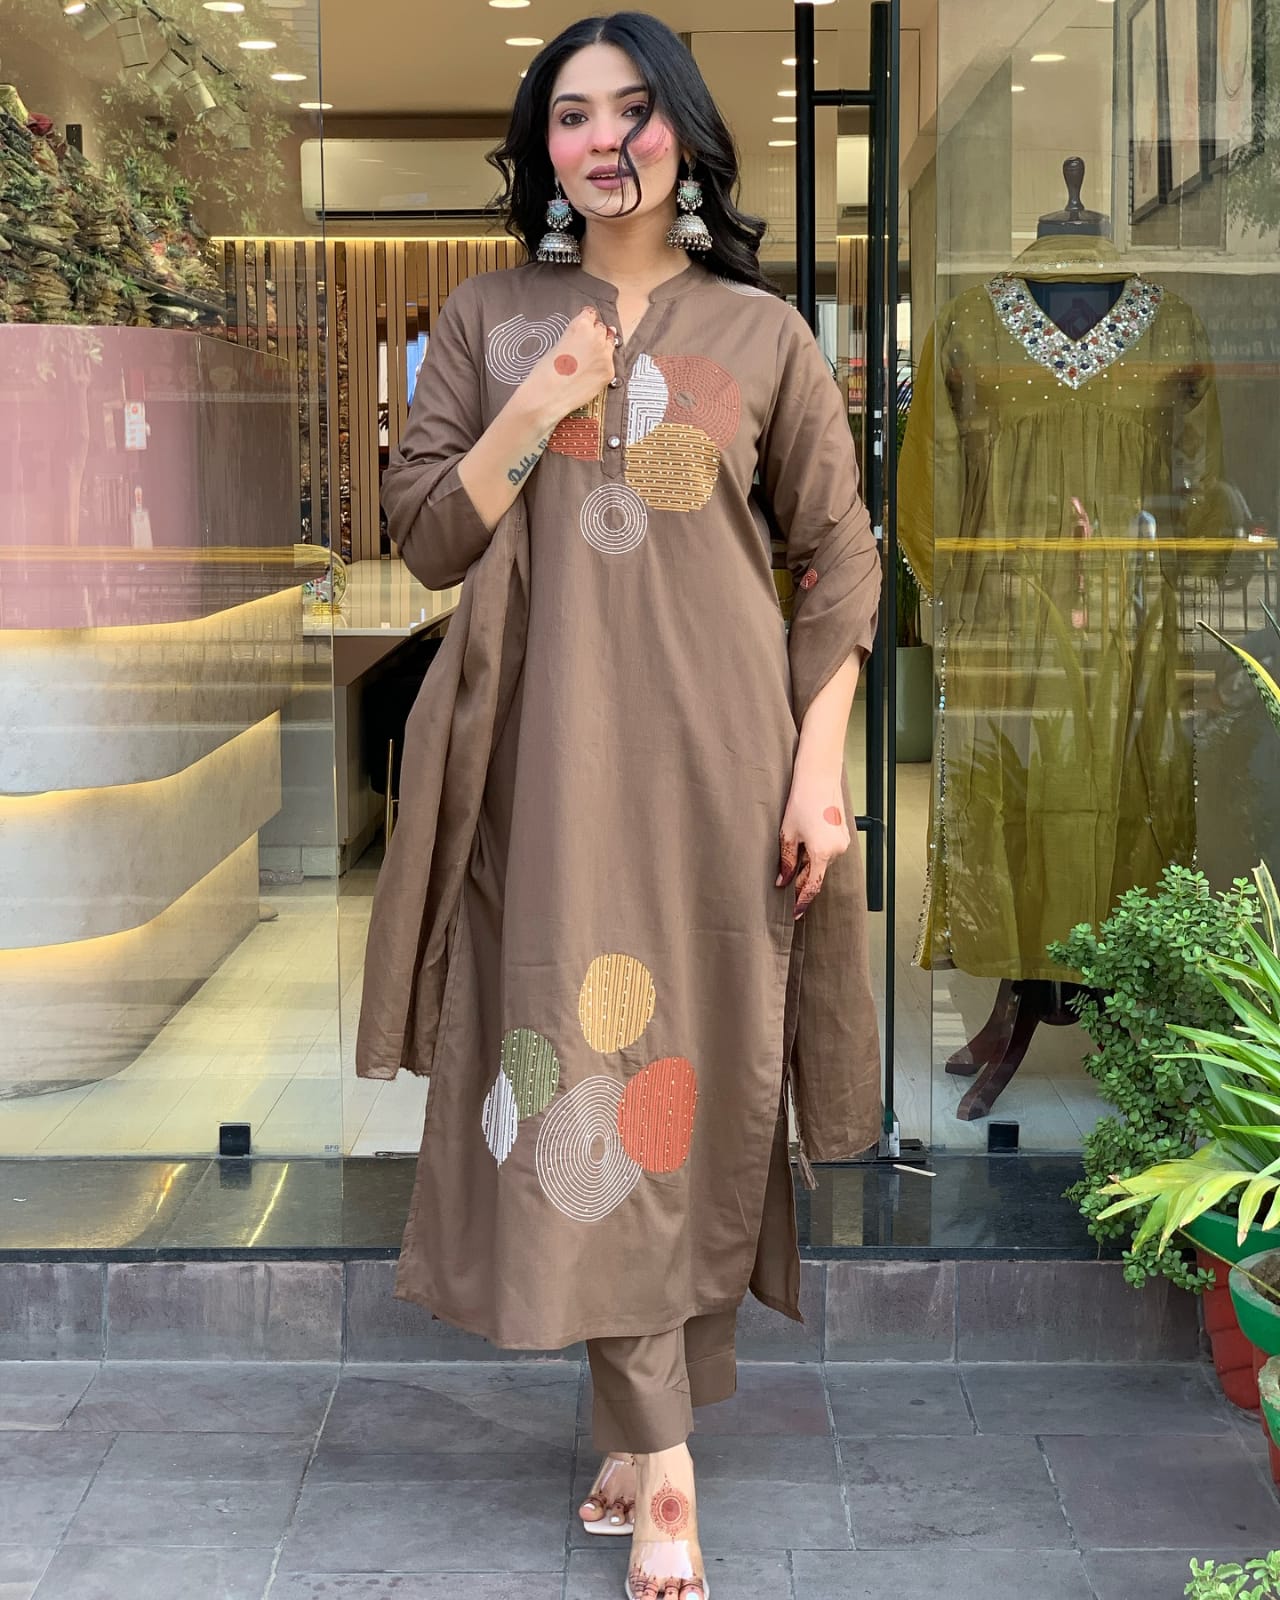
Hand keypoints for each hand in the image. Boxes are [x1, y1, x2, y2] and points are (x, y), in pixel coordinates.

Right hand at [522, 306, 616, 426]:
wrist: (548, 395)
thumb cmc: (546, 372)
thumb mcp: (557, 344)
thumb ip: (573, 337)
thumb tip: (581, 340)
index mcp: (581, 325)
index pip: (590, 314)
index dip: (587, 320)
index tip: (587, 323)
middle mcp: (596, 337)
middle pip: (602, 328)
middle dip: (595, 333)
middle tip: (587, 343)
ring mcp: (605, 355)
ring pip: (610, 344)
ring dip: (603, 347)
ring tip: (591, 356)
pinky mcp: (609, 372)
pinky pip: (610, 364)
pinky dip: (603, 365)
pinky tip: (591, 371)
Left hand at [776, 770, 850, 919]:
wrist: (819, 776)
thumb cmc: (801, 801)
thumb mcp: (788, 834)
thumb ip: (787, 861)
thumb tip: (783, 881)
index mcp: (823, 853)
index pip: (812, 886)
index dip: (802, 901)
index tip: (795, 913)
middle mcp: (837, 850)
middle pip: (817, 874)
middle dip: (802, 882)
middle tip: (786, 889)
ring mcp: (843, 842)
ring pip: (822, 863)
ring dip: (808, 866)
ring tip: (792, 860)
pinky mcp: (843, 834)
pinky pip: (828, 852)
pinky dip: (815, 855)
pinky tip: (804, 846)